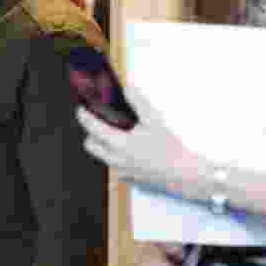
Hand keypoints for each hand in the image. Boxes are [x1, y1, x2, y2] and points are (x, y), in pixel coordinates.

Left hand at [77, 81, 205, 198]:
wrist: (184, 174)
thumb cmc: (171, 148)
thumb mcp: (155, 121)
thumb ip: (138, 102)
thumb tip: (128, 87)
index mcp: (120, 144)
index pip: (92, 127)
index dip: (83, 116)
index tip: (80, 108)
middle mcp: (116, 159)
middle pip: (90, 145)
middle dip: (90, 133)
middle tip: (99, 121)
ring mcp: (120, 170)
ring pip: (101, 155)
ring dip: (102, 144)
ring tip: (115, 133)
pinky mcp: (128, 178)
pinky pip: (114, 165)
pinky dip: (115, 155)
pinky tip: (129, 148)